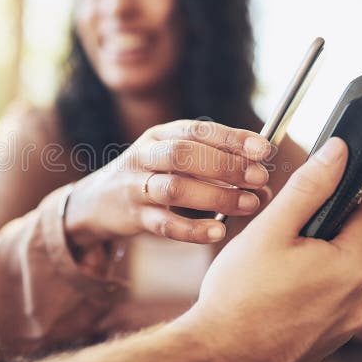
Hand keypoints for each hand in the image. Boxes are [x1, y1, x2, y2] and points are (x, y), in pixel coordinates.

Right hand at [64, 119, 272, 244]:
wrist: (97, 203)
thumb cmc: (151, 177)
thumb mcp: (172, 159)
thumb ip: (212, 163)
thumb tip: (263, 176)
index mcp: (160, 135)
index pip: (198, 130)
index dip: (232, 138)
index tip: (264, 149)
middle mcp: (146, 155)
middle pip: (184, 154)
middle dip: (226, 165)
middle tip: (260, 178)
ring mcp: (136, 186)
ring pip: (174, 188)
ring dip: (216, 197)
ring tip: (249, 204)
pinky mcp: (133, 217)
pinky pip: (163, 224)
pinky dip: (192, 229)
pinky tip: (217, 231)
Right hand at [181, 137, 361, 361]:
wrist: (219, 361)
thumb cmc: (238, 296)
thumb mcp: (270, 229)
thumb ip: (309, 186)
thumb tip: (339, 151)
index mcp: (352, 266)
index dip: (341, 193)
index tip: (312, 196)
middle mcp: (360, 300)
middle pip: (352, 243)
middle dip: (321, 232)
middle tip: (278, 239)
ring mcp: (348, 326)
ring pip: (338, 274)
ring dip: (314, 264)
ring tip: (271, 272)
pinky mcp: (331, 343)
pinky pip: (328, 302)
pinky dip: (308, 293)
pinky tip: (274, 298)